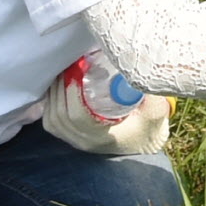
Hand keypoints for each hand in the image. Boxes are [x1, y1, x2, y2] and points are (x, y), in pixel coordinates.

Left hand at [43, 51, 173, 157]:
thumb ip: (150, 90)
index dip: (72, 93)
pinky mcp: (72, 138)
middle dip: (60, 88)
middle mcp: (86, 142)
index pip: (78, 116)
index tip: (76, 70)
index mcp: (104, 136)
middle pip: (60, 116)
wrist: (145, 140)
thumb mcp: (156, 108)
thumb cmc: (150, 123)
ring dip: (53, 95)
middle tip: (67, 64)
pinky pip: (52, 123)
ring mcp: (76, 141)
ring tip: (61, 72)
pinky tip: (57, 87)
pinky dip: (50, 104)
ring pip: (53, 120)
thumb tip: (137, 65)